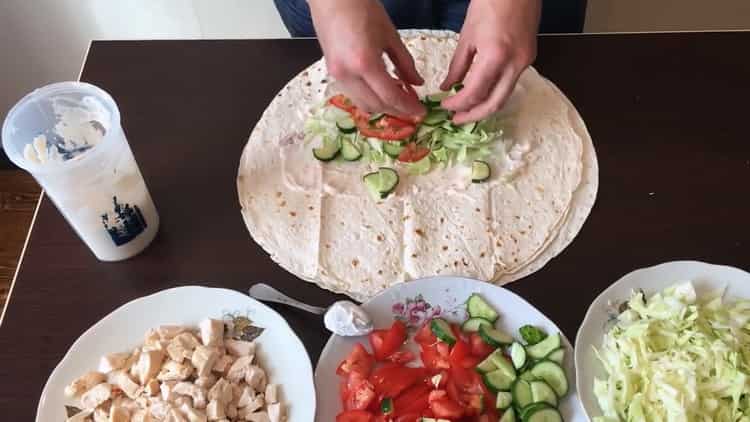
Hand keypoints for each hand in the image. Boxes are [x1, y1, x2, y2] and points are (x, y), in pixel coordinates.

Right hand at [309, 0, 424, 116]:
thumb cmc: (363, 10)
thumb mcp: (390, 36)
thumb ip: (405, 63)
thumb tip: (417, 83)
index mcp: (365, 63)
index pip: (390, 96)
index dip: (408, 107)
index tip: (421, 111)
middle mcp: (348, 75)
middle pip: (376, 105)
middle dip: (396, 110)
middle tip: (413, 108)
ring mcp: (337, 76)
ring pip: (362, 104)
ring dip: (382, 106)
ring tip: (399, 99)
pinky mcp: (332, 73)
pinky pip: (353, 94)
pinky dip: (370, 97)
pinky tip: (382, 90)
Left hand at [441, 0, 540, 123]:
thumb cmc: (490, 3)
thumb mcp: (467, 36)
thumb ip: (458, 66)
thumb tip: (448, 86)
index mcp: (495, 56)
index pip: (474, 93)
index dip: (458, 105)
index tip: (445, 107)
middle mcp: (514, 64)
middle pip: (494, 104)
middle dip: (473, 116)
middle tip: (455, 120)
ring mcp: (525, 63)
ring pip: (504, 96)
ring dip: (484, 106)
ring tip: (466, 110)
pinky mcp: (528, 58)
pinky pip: (510, 83)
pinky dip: (494, 92)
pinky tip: (480, 92)